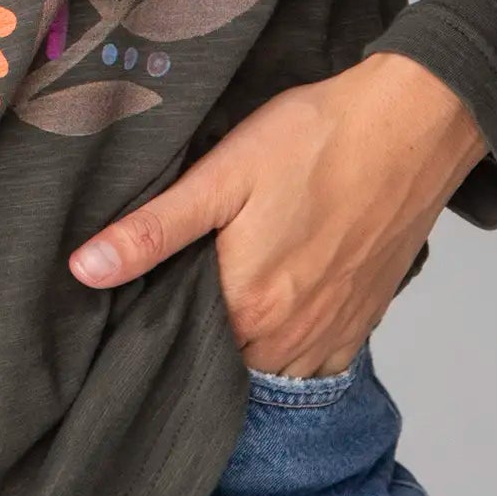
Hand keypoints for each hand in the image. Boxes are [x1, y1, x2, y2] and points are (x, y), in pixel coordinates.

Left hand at [67, 53, 488, 377]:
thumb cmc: (315, 140)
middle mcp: (289, 338)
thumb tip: (84, 270)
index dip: (155, 327)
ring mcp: (332, 335)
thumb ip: (154, 230)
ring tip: (226, 300)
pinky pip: (316, 363)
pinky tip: (276, 307)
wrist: (411, 126)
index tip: (136, 305)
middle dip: (197, 340)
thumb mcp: (222, 174)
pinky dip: (291, 348)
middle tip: (180, 293)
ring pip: (268, 369)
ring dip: (244, 349)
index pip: (179, 347)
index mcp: (246, 306)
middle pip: (224, 363)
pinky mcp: (363, 321)